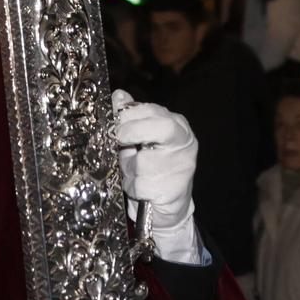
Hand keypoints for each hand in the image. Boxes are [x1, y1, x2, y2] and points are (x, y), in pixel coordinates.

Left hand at [112, 91, 205, 263]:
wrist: (171, 204)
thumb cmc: (154, 166)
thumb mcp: (143, 138)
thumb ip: (131, 116)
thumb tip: (119, 95)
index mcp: (178, 126)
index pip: (154, 111)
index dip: (130, 115)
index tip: (115, 122)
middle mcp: (185, 144)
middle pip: (160, 128)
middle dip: (132, 132)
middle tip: (119, 139)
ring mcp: (182, 168)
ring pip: (142, 161)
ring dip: (129, 168)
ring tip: (133, 171)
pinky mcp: (174, 190)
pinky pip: (140, 185)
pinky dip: (132, 187)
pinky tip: (139, 188)